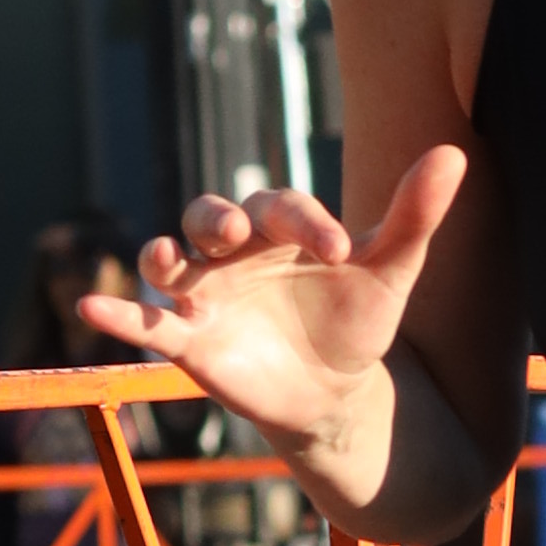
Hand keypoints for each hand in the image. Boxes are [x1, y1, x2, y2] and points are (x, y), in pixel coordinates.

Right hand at [89, 151, 469, 509]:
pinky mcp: (190, 340)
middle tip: (236, 232)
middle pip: (210, 216)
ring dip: (164, 256)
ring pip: (171, 261)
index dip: (306, 221)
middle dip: (217, 219)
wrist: (339, 392)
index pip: (282, 208)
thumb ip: (414, 215)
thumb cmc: (359, 320)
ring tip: (167, 260)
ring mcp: (207, 293)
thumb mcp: (392, 271)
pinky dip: (117, 313)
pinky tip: (91, 307)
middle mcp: (235, 253)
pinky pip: (145, 321)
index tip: (340, 251)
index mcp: (281, 229)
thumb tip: (453, 153)